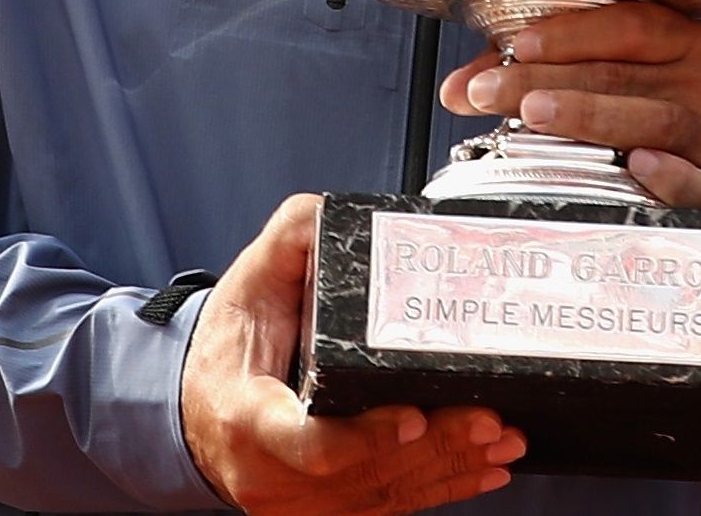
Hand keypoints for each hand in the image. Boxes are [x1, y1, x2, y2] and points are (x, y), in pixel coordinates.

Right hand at [180, 195, 526, 513]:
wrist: (199, 403)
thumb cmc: (228, 345)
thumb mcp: (251, 280)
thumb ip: (296, 238)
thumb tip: (342, 215)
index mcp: (247, 416)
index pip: (306, 442)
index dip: (362, 438)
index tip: (411, 416)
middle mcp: (270, 471)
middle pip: (361, 473)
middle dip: (433, 448)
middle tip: (487, 420)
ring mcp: (296, 501)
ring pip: (380, 496)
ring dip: (448, 470)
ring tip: (501, 440)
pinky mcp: (322, 511)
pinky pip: (385, 507)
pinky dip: (439, 489)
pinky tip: (482, 470)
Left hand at [443, 1, 700, 208]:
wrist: (693, 160)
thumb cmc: (631, 107)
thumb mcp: (588, 73)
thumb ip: (528, 73)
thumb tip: (459, 89)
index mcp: (673, 41)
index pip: (627, 26)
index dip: (569, 34)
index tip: (515, 47)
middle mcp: (695, 82)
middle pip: (621, 76)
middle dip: (548, 81)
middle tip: (492, 92)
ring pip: (655, 120)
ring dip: (591, 117)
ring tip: (536, 115)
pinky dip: (673, 176)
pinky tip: (639, 165)